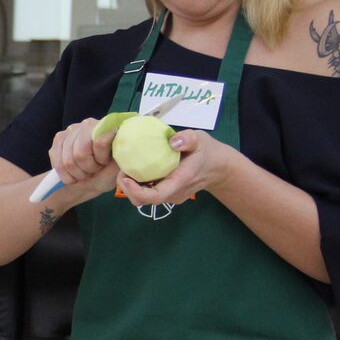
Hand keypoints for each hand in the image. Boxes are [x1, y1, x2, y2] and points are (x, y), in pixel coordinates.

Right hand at [47, 117, 120, 197]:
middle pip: (80, 153)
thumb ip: (121, 156)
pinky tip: (73, 174)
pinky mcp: (58, 139)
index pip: (99, 142)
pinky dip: (66, 175)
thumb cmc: (108, 172)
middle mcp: (88, 124)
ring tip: (84, 173)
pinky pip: (58, 163)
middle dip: (87, 168)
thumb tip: (118, 147)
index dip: (100, 159)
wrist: (92, 179)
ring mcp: (70, 130)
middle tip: (93, 170)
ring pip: (68, 161)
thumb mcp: (119, 167)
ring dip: (77, 173)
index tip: (104, 163)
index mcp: (107, 127)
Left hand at [117, 129, 239, 207]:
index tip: (125, 177)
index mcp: (180, 181)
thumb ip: (188, 139)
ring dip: (131, 187)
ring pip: (145, 198)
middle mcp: (173, 193)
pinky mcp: (167, 192)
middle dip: (128, 189)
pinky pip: (149, 192)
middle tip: (121, 170)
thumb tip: (173, 141)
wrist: (217, 166)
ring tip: (126, 168)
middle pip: (144, 200)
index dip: (136, 191)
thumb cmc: (207, 151)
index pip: (156, 196)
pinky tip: (135, 169)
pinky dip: (139, 184)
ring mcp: (170, 195)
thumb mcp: (200, 139)